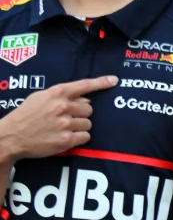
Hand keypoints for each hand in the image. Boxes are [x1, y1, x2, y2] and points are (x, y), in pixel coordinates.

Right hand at [0, 75, 116, 163]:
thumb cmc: (25, 116)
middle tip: (66, 119)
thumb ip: (61, 95)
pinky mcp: (66, 139)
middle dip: (81, 114)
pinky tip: (66, 137)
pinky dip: (79, 138)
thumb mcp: (40, 97)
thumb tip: (84, 98)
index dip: (101, 82)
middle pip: (89, 109)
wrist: (10, 136)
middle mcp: (63, 106)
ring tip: (64, 129)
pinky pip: (85, 136)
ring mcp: (65, 123)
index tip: (114, 80)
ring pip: (88, 123)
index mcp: (57, 93)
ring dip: (80, 127)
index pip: (84, 85)